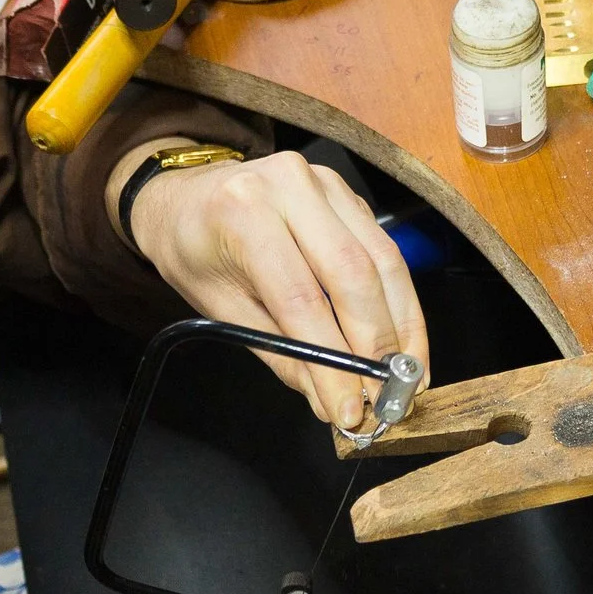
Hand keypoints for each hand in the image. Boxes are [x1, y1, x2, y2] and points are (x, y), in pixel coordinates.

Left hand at [127, 149, 429, 428]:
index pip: (301, 299)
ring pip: (384, 260)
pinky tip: (399, 339)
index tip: (351, 409)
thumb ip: (280, 354)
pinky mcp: (349, 195)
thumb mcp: (220, 310)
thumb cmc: (195, 252)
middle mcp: (290, 186)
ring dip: (402, 325)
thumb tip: (330, 400)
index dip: (334, 361)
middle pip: (354, 273)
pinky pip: (385, 251)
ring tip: (407, 376)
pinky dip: (397, 301)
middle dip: (379, 344)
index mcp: (243, 213)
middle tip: (388, 397)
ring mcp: (326, 184)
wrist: (185, 196)